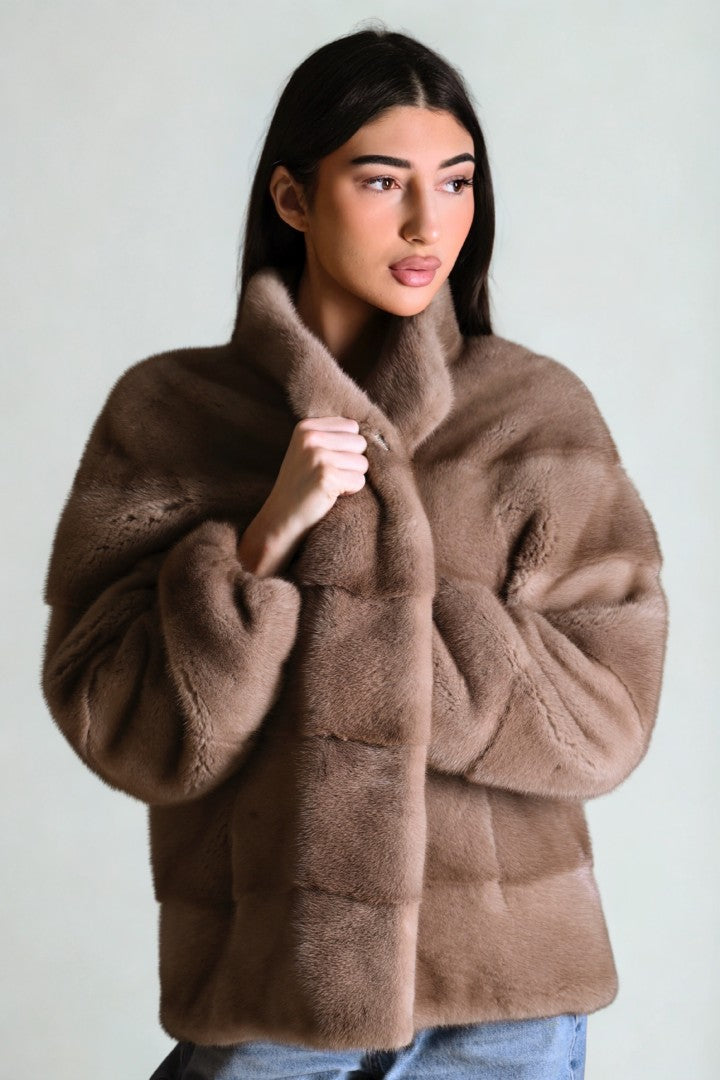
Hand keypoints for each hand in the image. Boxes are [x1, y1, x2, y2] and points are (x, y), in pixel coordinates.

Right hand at [238, 416, 368, 575]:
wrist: (281, 518)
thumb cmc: (301, 485)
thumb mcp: (308, 451)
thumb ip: (332, 436)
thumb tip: (373, 433)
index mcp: (306, 427)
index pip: (352, 427)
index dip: (346, 448)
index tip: (326, 462)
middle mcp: (311, 437)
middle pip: (360, 443)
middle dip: (351, 463)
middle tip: (329, 476)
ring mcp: (318, 456)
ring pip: (363, 463)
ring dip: (351, 478)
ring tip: (329, 485)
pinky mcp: (327, 476)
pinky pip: (359, 481)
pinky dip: (350, 492)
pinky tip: (329, 495)